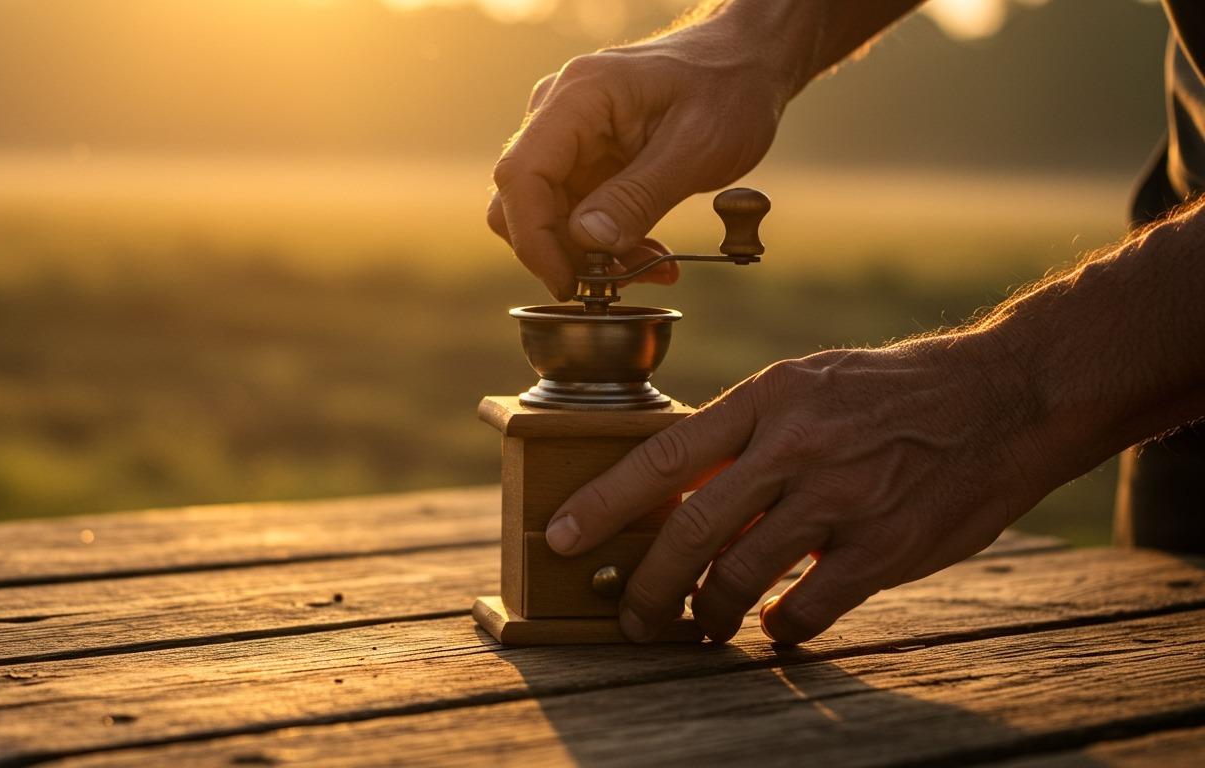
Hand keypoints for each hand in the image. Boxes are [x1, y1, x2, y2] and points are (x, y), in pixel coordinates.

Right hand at [486, 11, 798, 299]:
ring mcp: (567, 138)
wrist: (743, 63)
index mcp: (579, 96)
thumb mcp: (697, 148)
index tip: (568, 283)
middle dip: (564, 253)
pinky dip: (605, 245)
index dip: (534, 238)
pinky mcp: (583, 161)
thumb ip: (639, 195)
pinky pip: (574, 216)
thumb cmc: (728, 89)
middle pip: (521, 202)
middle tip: (618, 282)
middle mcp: (558, 113)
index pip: (521, 174)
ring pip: (547, 217)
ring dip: (589, 256)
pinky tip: (647, 254)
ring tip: (651, 266)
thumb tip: (587, 240)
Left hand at [543, 332, 1059, 643]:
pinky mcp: (884, 546)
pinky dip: (780, 628)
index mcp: (767, 398)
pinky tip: (774, 628)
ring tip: (700, 629)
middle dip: (648, 586)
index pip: (662, 455)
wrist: (1002, 394)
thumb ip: (746, 435)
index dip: (603, 502)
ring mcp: (840, 498)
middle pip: (691, 531)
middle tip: (630, 616)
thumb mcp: (808, 385)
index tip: (561, 536)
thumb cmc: (891, 393)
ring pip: (740, 578)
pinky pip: (807, 608)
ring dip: (708, 616)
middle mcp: (795, 445)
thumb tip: (680, 495)